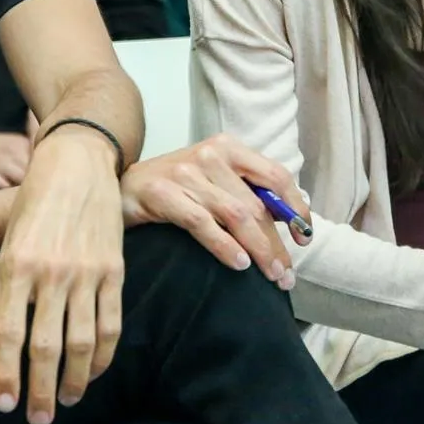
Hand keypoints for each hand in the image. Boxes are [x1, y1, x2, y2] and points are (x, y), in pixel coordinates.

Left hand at [0, 126, 124, 423]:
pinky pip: (112, 322)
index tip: (5, 404)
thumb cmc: (35, 205)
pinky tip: (97, 370)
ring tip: (68, 400)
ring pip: (83, 342)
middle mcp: (51, 272)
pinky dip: (105, 354)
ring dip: (76, 380)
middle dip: (41, 390)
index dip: (6, 375)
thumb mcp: (6, 249)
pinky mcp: (115, 269)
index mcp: (16, 267)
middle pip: (46, 347)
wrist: (76, 163)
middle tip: (38, 418)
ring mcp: (87, 272)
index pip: (9, 334)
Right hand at [119, 133, 306, 287]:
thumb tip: (285, 219)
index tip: (304, 236)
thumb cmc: (173, 186)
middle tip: (287, 275)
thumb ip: (245, 191)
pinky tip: (240, 264)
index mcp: (229, 148)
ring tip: (271, 275)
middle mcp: (211, 155)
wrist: (119, 184)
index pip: (275, 175)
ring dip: (259, 250)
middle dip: (276, 243)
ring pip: (235, 215)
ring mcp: (186, 173)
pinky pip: (202, 223)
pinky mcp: (163, 194)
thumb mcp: (213, 180)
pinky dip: (225, 246)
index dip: (295, 207)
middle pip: (257, 204)